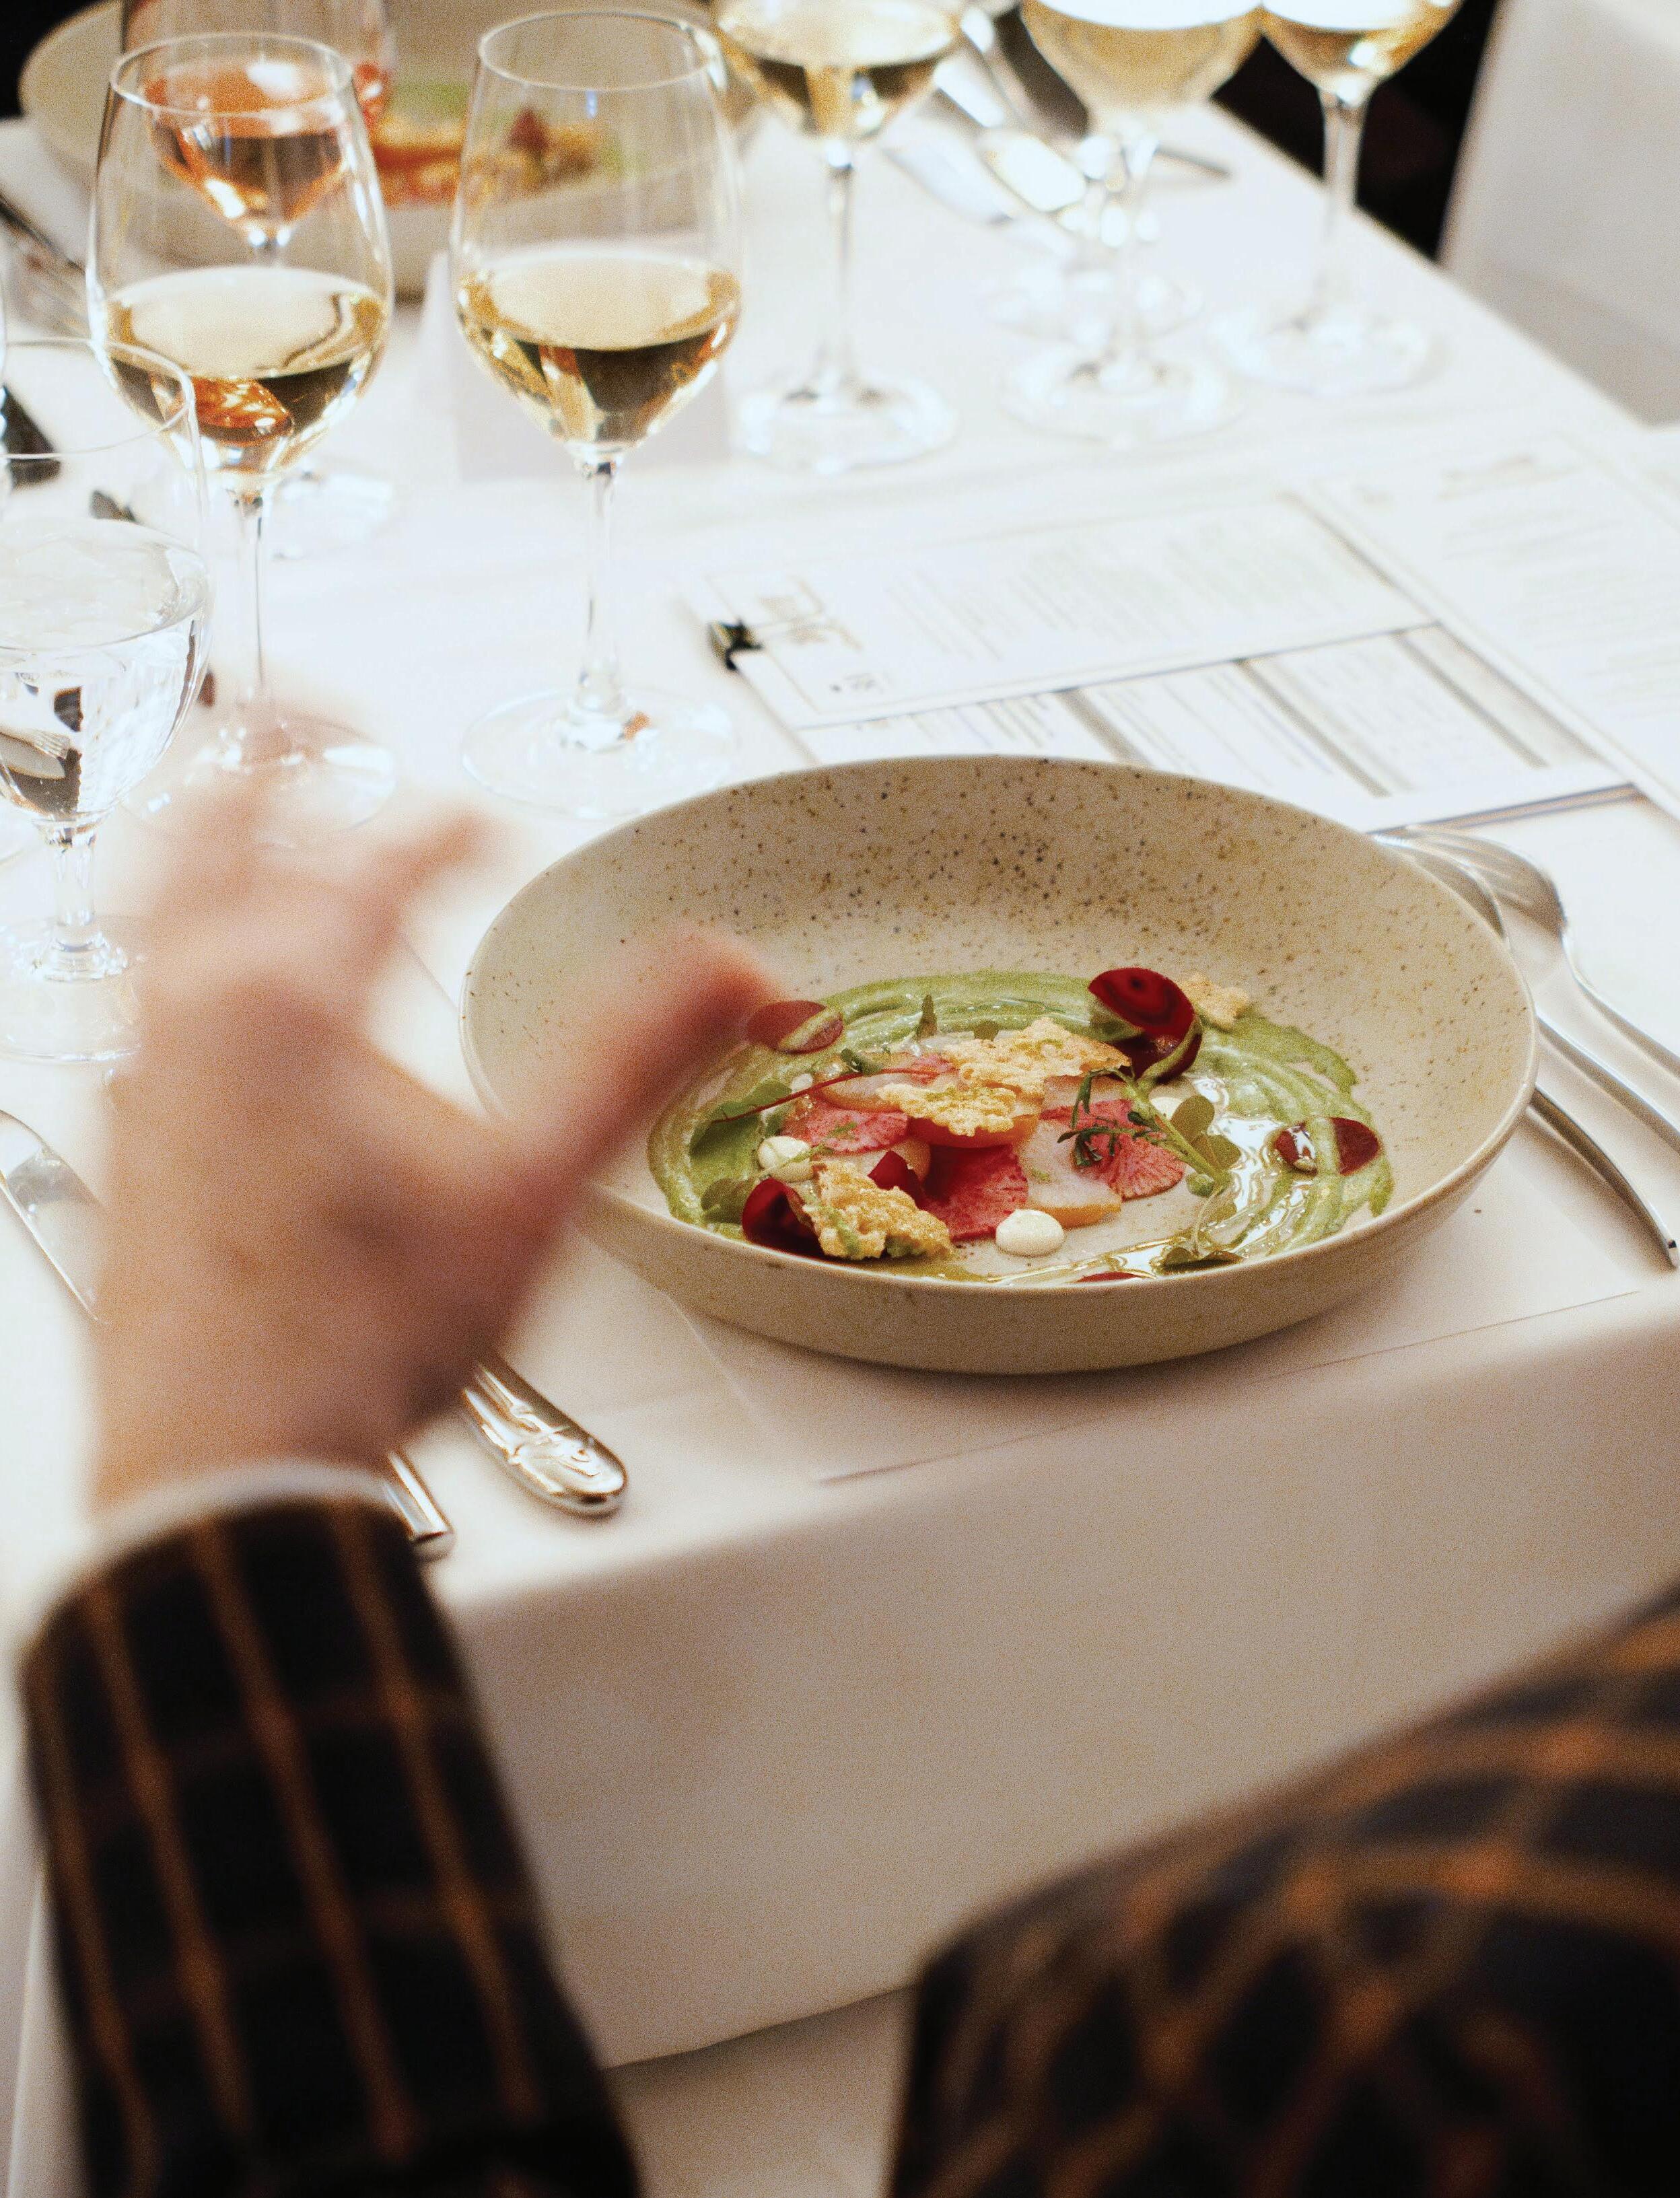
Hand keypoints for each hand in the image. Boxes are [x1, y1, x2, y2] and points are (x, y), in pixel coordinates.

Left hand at [94, 795, 775, 1510]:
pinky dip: (177, 938)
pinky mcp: (120, 1137)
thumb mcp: (533, 1188)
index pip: (383, 860)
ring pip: (146, 903)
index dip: (447, 831)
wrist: (226, 1458)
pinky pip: (135, 990)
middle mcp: (191, 1013)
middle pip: (208, 826)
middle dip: (263, 754)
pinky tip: (214, 986)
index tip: (482, 827)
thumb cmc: (358, 1335)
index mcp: (291, 997)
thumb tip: (738, 969)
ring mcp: (136, 1073)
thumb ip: (637, 1059)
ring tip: (244, 817)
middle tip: (313, 716)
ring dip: (201, 837)